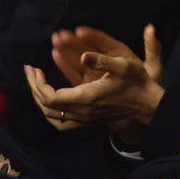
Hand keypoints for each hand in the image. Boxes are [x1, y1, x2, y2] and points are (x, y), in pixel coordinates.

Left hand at [24, 26, 165, 133]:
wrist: (148, 104)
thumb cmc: (137, 83)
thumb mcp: (124, 66)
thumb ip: (103, 60)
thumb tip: (83, 56)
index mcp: (87, 98)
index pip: (50, 96)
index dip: (38, 83)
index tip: (36, 68)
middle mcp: (82, 112)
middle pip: (46, 105)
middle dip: (34, 86)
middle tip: (30, 70)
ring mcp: (84, 119)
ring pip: (51, 115)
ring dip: (39, 99)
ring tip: (35, 84)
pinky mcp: (87, 121)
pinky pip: (60, 123)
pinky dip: (49, 113)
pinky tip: (48, 102)